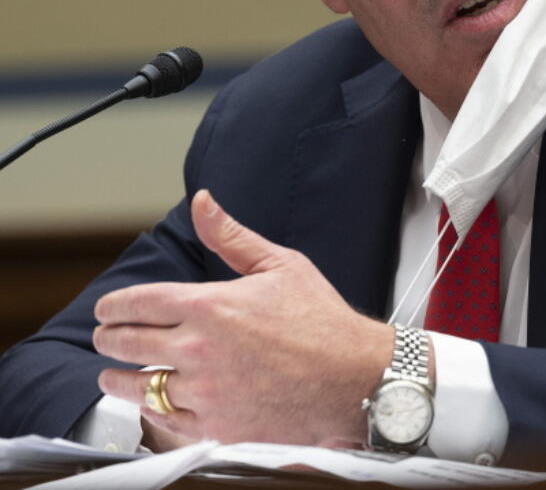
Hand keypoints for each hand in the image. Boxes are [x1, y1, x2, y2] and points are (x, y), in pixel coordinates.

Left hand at [94, 189, 393, 447]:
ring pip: (140, 387)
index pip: (136, 303)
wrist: (355, 377)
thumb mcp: (281, 265)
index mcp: (210, 305)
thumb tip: (203, 202)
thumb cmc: (323, 320)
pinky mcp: (217, 427)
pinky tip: (156, 402)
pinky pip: (167, 421)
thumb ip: (231, 236)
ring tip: (116, 375)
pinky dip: (154, 411)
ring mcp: (206, 392)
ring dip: (120, 379)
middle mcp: (199, 349)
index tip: (108, 310)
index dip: (113, 306)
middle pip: (127, 344)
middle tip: (107, 338)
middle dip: (109, 339)